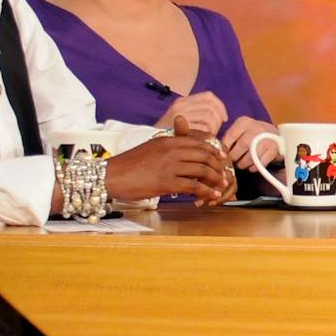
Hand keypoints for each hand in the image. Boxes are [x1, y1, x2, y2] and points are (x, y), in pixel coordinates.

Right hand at [107, 135, 233, 206]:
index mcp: (168, 140)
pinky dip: (206, 191)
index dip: (214, 151)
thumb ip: (168, 149)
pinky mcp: (167, 182)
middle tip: (224, 175)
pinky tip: (212, 196)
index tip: (222, 158)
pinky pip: (194, 186)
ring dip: (215, 179)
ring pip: (202, 170)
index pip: (198, 143)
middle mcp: (171, 150)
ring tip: (222, 186)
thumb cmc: (129, 165)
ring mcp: (170, 166)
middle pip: (205, 156)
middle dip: (218, 166)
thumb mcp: (151, 149)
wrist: (111, 175)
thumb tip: (181, 154)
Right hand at [166, 90, 228, 137]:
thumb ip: (196, 114)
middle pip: (212, 107)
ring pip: (210, 117)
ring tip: (208, 139)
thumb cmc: (167, 135)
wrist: (147, 144)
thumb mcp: (179, 119)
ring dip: (214, 129)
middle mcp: (181, 105)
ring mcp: (180, 115)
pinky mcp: (181, 127)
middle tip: (216, 132)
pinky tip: (202, 142)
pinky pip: (203, 128)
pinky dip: (207, 136)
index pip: (209, 96)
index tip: (224, 119)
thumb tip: (221, 115)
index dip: (220, 106)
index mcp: (182, 101)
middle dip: (219, 120)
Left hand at [223, 116, 278, 170]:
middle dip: (235, 157)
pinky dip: (254, 167)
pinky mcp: (274, 149)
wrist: (275, 136)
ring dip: (244, 164)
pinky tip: (251, 167)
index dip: (225, 147)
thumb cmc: (252, 135)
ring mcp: (267, 138)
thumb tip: (216, 149)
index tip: (222, 155)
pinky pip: (261, 162)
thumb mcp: (240, 130)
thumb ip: (229, 137)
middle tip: (232, 162)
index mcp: (244, 122)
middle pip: (242, 145)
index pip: (231, 135)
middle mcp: (257, 128)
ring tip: (241, 165)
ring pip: (252, 155)